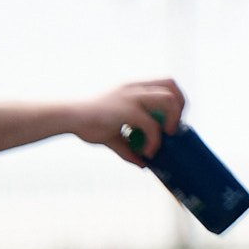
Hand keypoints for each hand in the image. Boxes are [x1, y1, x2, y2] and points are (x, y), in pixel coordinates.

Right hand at [72, 79, 187, 164]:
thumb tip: (143, 164)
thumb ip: (130, 148)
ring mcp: (131, 96)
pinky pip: (151, 124)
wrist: (68, 119)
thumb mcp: (114, 137)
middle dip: (180, 107)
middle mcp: (134, 88)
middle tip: (173, 129)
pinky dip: (155, 140)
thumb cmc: (88, 124)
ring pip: (168, 99)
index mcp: (134, 89)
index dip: (176, 101)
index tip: (171, 123)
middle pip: (172, 86)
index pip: (166, 84)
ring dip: (174, 120)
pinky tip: (147, 152)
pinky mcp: (126, 109)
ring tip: (166, 137)